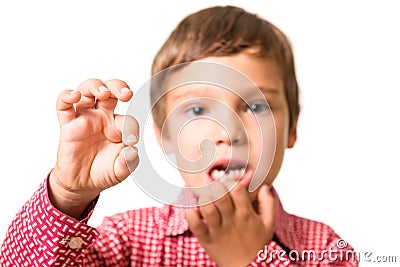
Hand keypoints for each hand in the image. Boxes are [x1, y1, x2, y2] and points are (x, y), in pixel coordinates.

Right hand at [49, 79, 138, 216]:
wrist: (82, 183)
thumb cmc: (103, 172)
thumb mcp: (120, 171)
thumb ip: (128, 162)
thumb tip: (132, 151)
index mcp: (118, 126)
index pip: (128, 119)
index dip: (131, 127)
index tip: (131, 139)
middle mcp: (103, 117)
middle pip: (110, 91)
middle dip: (119, 86)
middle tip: (126, 94)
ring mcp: (85, 118)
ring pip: (88, 91)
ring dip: (96, 86)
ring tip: (103, 92)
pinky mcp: (68, 124)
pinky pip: (64, 105)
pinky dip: (67, 96)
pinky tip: (74, 96)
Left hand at [185, 183, 273, 266]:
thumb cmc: (257, 245)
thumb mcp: (268, 225)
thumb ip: (268, 204)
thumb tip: (264, 187)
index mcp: (246, 214)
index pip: (237, 189)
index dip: (229, 181)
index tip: (225, 181)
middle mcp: (231, 220)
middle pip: (220, 195)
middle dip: (214, 186)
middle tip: (212, 185)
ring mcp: (218, 230)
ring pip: (207, 207)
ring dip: (203, 199)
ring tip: (204, 198)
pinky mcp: (206, 239)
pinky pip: (195, 224)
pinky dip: (191, 215)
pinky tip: (194, 211)